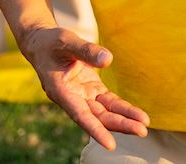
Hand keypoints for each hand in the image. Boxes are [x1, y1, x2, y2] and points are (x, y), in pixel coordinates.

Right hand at [18, 27, 148, 150]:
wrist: (42, 43)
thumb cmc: (51, 42)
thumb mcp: (66, 41)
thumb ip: (86, 51)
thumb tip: (108, 60)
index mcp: (60, 91)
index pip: (80, 114)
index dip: (95, 130)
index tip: (110, 145)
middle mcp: (71, 98)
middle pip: (98, 117)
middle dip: (119, 125)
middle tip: (141, 131)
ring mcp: (82, 95)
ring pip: (105, 112)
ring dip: (124, 119)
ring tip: (143, 126)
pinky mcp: (90, 89)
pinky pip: (108, 101)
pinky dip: (122, 108)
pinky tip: (137, 115)